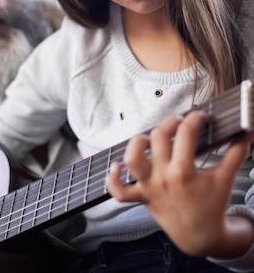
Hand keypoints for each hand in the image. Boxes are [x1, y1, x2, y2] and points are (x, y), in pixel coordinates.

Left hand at [106, 110, 253, 258]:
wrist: (201, 236)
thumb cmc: (212, 204)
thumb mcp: (225, 178)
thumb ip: (236, 153)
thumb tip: (248, 132)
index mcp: (185, 172)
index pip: (186, 133)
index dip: (194, 118)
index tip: (201, 116)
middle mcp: (164, 177)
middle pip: (159, 137)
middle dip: (169, 123)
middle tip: (180, 122)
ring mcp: (150, 187)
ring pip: (132, 159)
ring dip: (137, 143)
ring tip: (151, 137)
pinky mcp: (141, 197)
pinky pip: (119, 192)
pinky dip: (112, 179)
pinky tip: (116, 165)